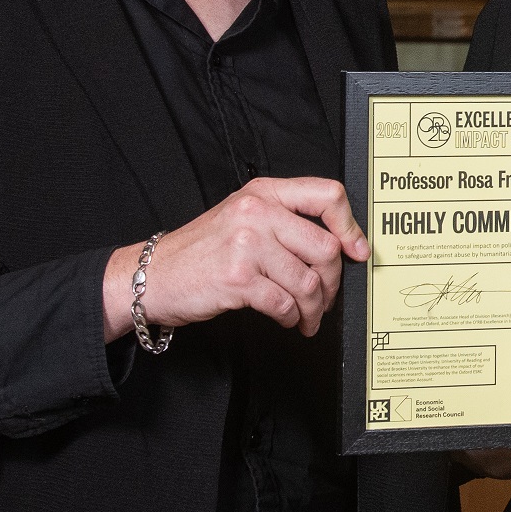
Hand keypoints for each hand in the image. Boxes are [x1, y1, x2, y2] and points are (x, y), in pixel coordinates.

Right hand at [101, 176, 367, 342]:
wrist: (152, 276)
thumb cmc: (201, 252)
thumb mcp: (242, 218)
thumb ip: (285, 221)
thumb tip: (338, 244)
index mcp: (264, 192)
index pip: (328, 195)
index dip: (351, 226)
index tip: (357, 250)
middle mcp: (257, 211)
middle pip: (325, 247)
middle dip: (332, 282)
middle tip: (325, 299)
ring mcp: (246, 243)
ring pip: (308, 281)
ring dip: (313, 308)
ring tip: (306, 317)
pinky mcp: (237, 277)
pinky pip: (285, 303)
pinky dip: (292, 317)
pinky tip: (287, 319)